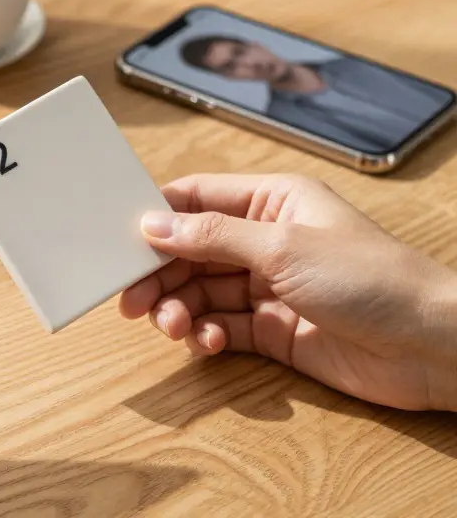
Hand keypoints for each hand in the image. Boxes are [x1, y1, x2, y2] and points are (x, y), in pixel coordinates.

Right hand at [120, 173, 456, 410]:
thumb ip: (212, 236)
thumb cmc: (372, 279)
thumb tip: (153, 223)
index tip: (119, 240)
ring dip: (179, 307)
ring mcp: (270, 286)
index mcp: (273, 201)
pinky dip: (205, 334)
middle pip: (191, 249)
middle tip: (133, 301)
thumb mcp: (283, 247)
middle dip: (160, 273)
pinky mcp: (275, 330)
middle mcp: (267, 240)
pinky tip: (205, 342)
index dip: (156, 215)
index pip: (198, 198)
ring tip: (173, 326)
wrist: (431, 346)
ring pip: (201, 291)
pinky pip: (222, 326)